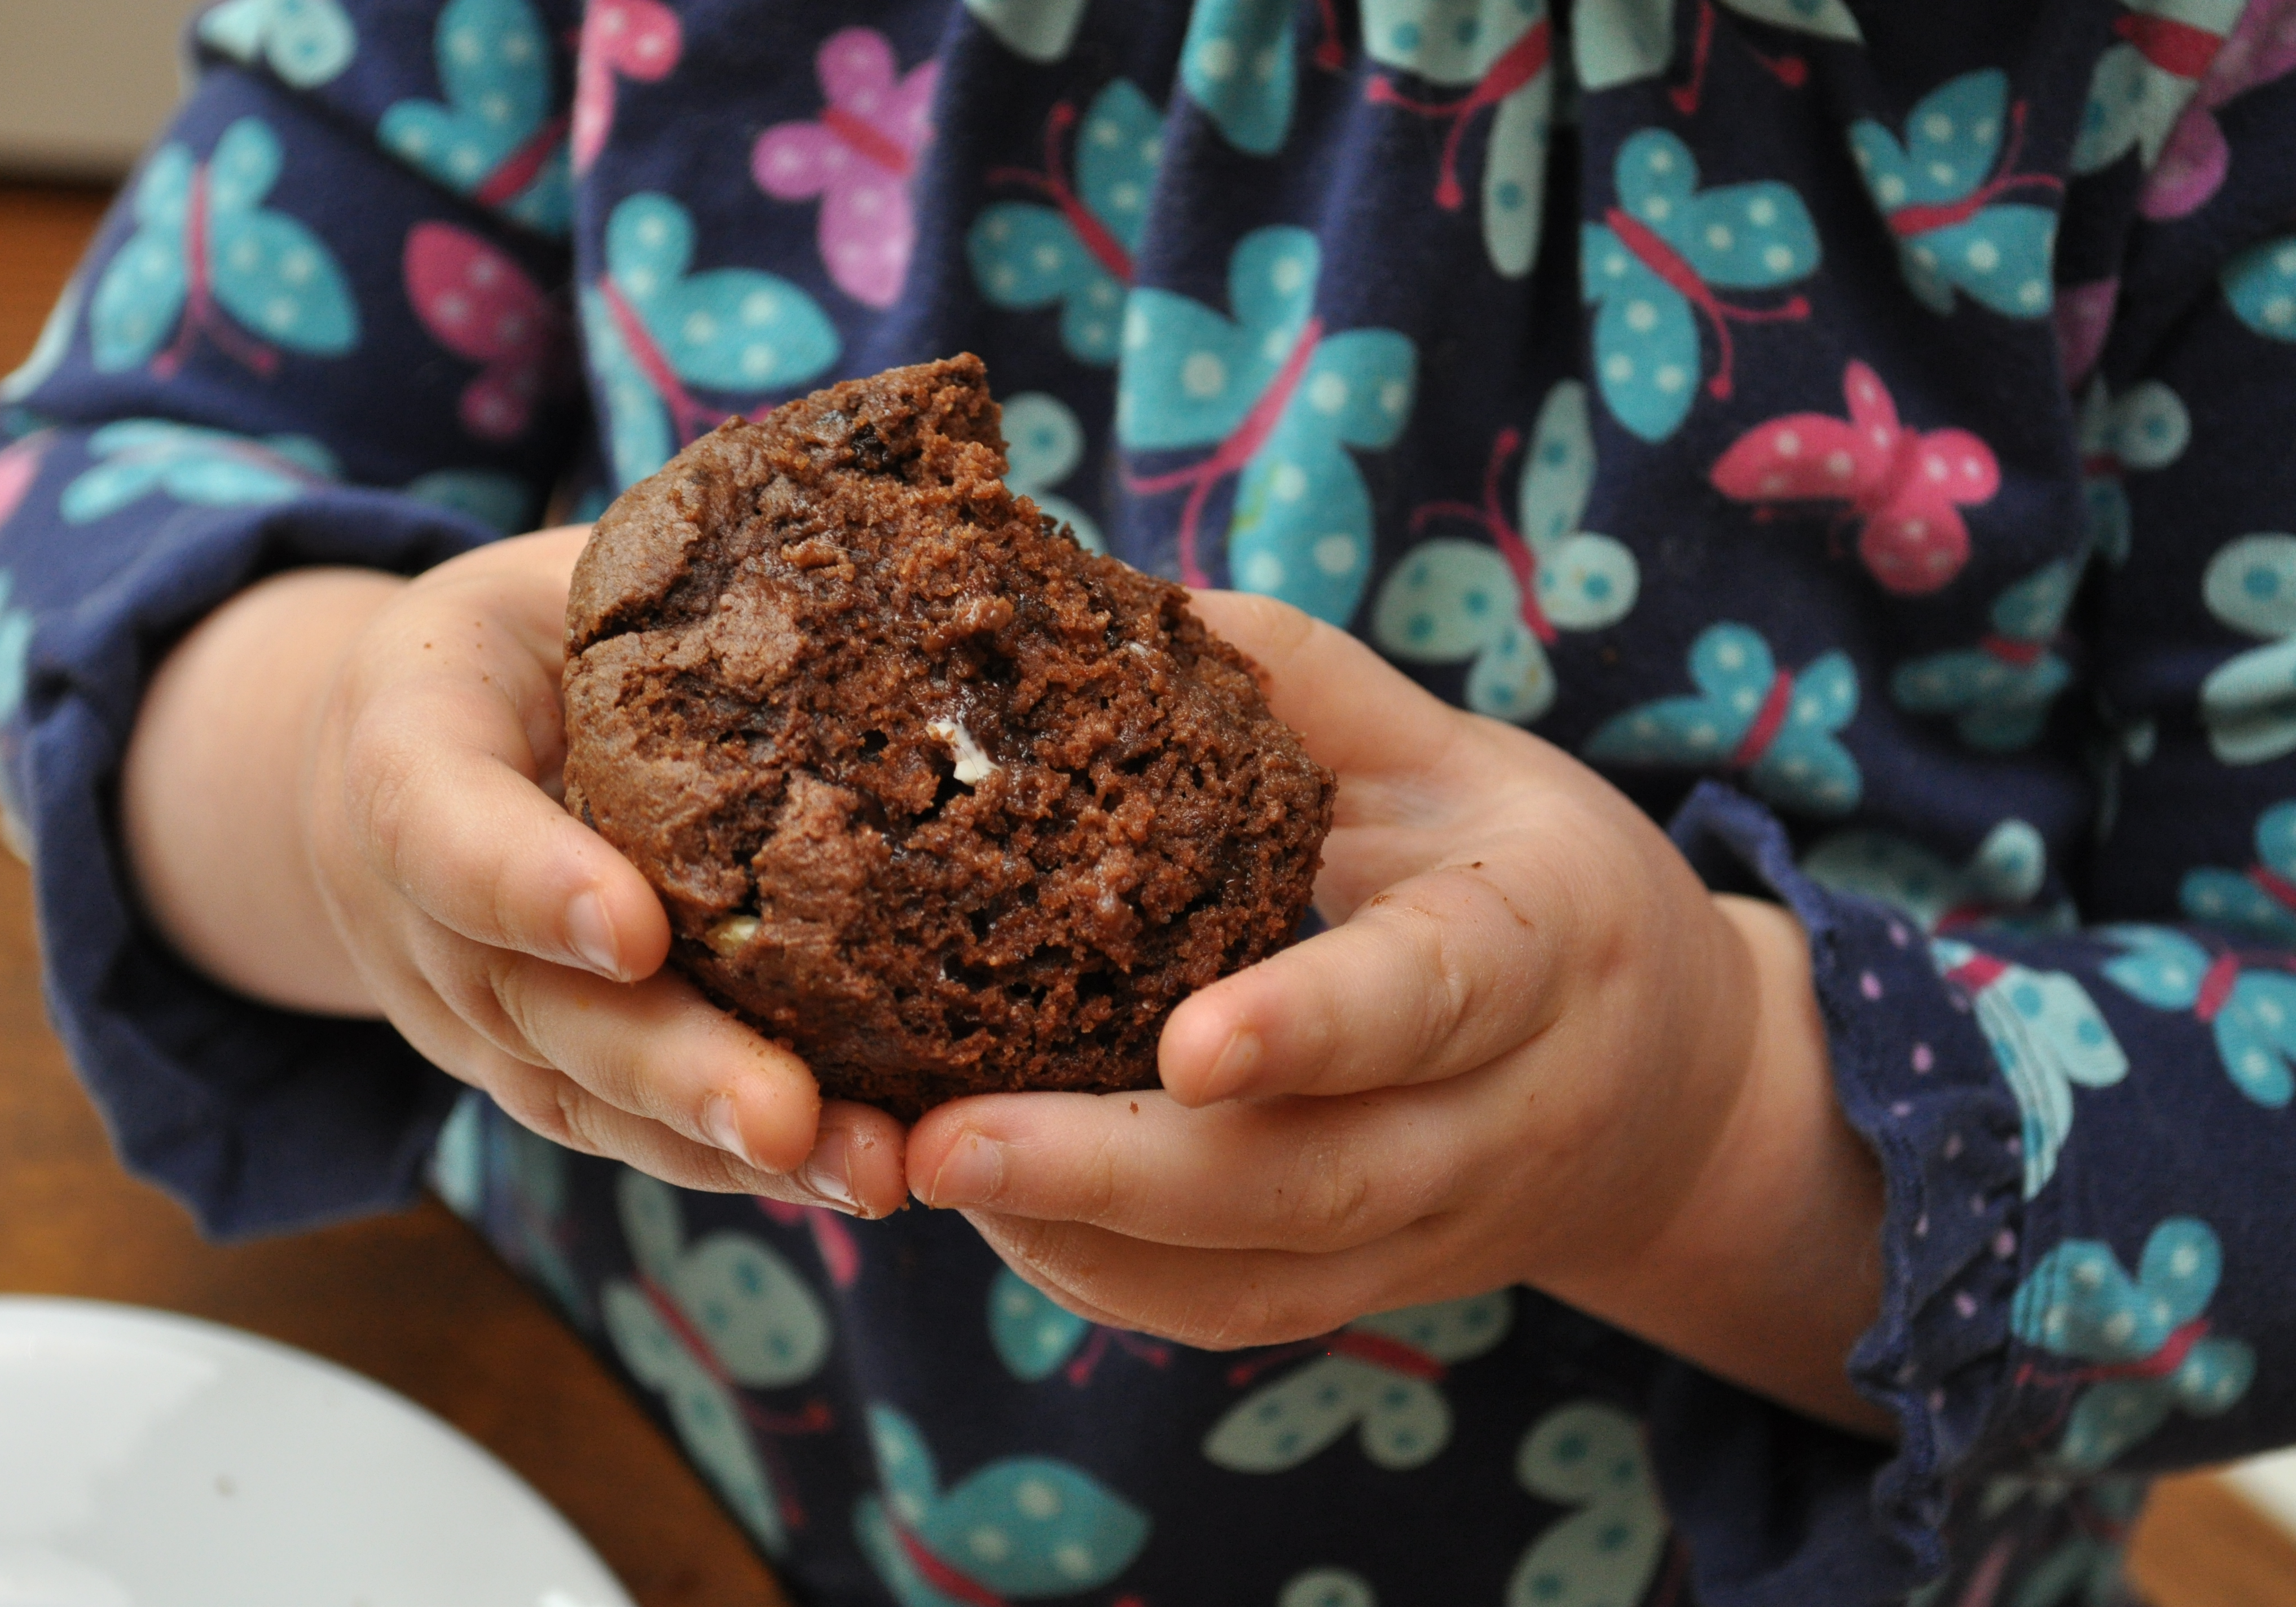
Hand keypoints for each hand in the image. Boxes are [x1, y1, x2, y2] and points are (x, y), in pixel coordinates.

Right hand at [124, 529, 905, 1215]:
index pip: (443, 827)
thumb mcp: (560, 573)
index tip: (632, 928)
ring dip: (727, 1149)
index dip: (527, 883)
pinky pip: (633, 1134)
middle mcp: (421, 914)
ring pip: (592, 1099)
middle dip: (669, 1067)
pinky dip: (740, 1170)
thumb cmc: (527, 638)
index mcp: (404, 751)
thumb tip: (884, 515)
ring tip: (864, 1170)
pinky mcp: (540, 1075)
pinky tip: (858, 1173)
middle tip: (786, 1113)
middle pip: (537, 1008)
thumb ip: (675, 571)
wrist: (401, 750)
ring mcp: (474, 1015)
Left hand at [904, 592, 1884, 1430]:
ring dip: (1081, 1241)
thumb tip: (1120, 602)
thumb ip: (1307, 688)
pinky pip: (1234, 1313)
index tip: (1182, 1046)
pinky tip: (998, 1219)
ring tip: (919, 1172)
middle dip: (1115, 1173)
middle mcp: (1492, 1120)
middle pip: (1311, 1180)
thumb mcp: (1459, 758)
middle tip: (939, 1143)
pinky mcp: (1377, 1287)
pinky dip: (1107, 1283)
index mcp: (1531, 955)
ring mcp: (1436, 1227)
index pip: (1423, 1002)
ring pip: (1257, 1276)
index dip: (1310, 1028)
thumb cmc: (1540, 878)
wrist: (1678, 1090)